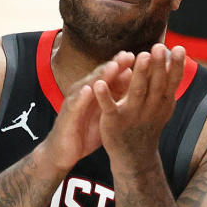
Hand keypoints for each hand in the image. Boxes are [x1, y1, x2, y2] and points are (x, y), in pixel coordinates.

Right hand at [42, 53, 134, 171]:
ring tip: (113, 67)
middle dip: (115, 64)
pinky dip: (80, 97)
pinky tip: (88, 90)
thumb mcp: (106, 114)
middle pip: (101, 75)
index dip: (125, 66)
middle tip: (129, 55)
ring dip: (99, 75)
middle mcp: (84, 92)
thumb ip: (117, 98)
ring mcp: (74, 101)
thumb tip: (134, 82)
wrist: (63, 151)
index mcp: (96, 91)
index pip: (111, 75)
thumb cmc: (86, 131)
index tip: (143, 58)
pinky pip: (74, 105)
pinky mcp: (66, 115)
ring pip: (87, 85)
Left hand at [93, 44, 185, 173]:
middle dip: (157, 66)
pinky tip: (98, 84)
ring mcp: (131, 114)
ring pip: (136, 92)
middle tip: (158, 47)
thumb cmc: (148, 123)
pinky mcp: (113, 121)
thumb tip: (178, 53)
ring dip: (139, 75)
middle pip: (155, 84)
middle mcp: (150, 107)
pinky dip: (103, 96)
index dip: (176, 66)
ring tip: (141, 56)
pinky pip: (109, 107)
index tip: (179, 48)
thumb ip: (169, 81)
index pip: (172, 81)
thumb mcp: (163, 104)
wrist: (134, 156)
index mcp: (163, 102)